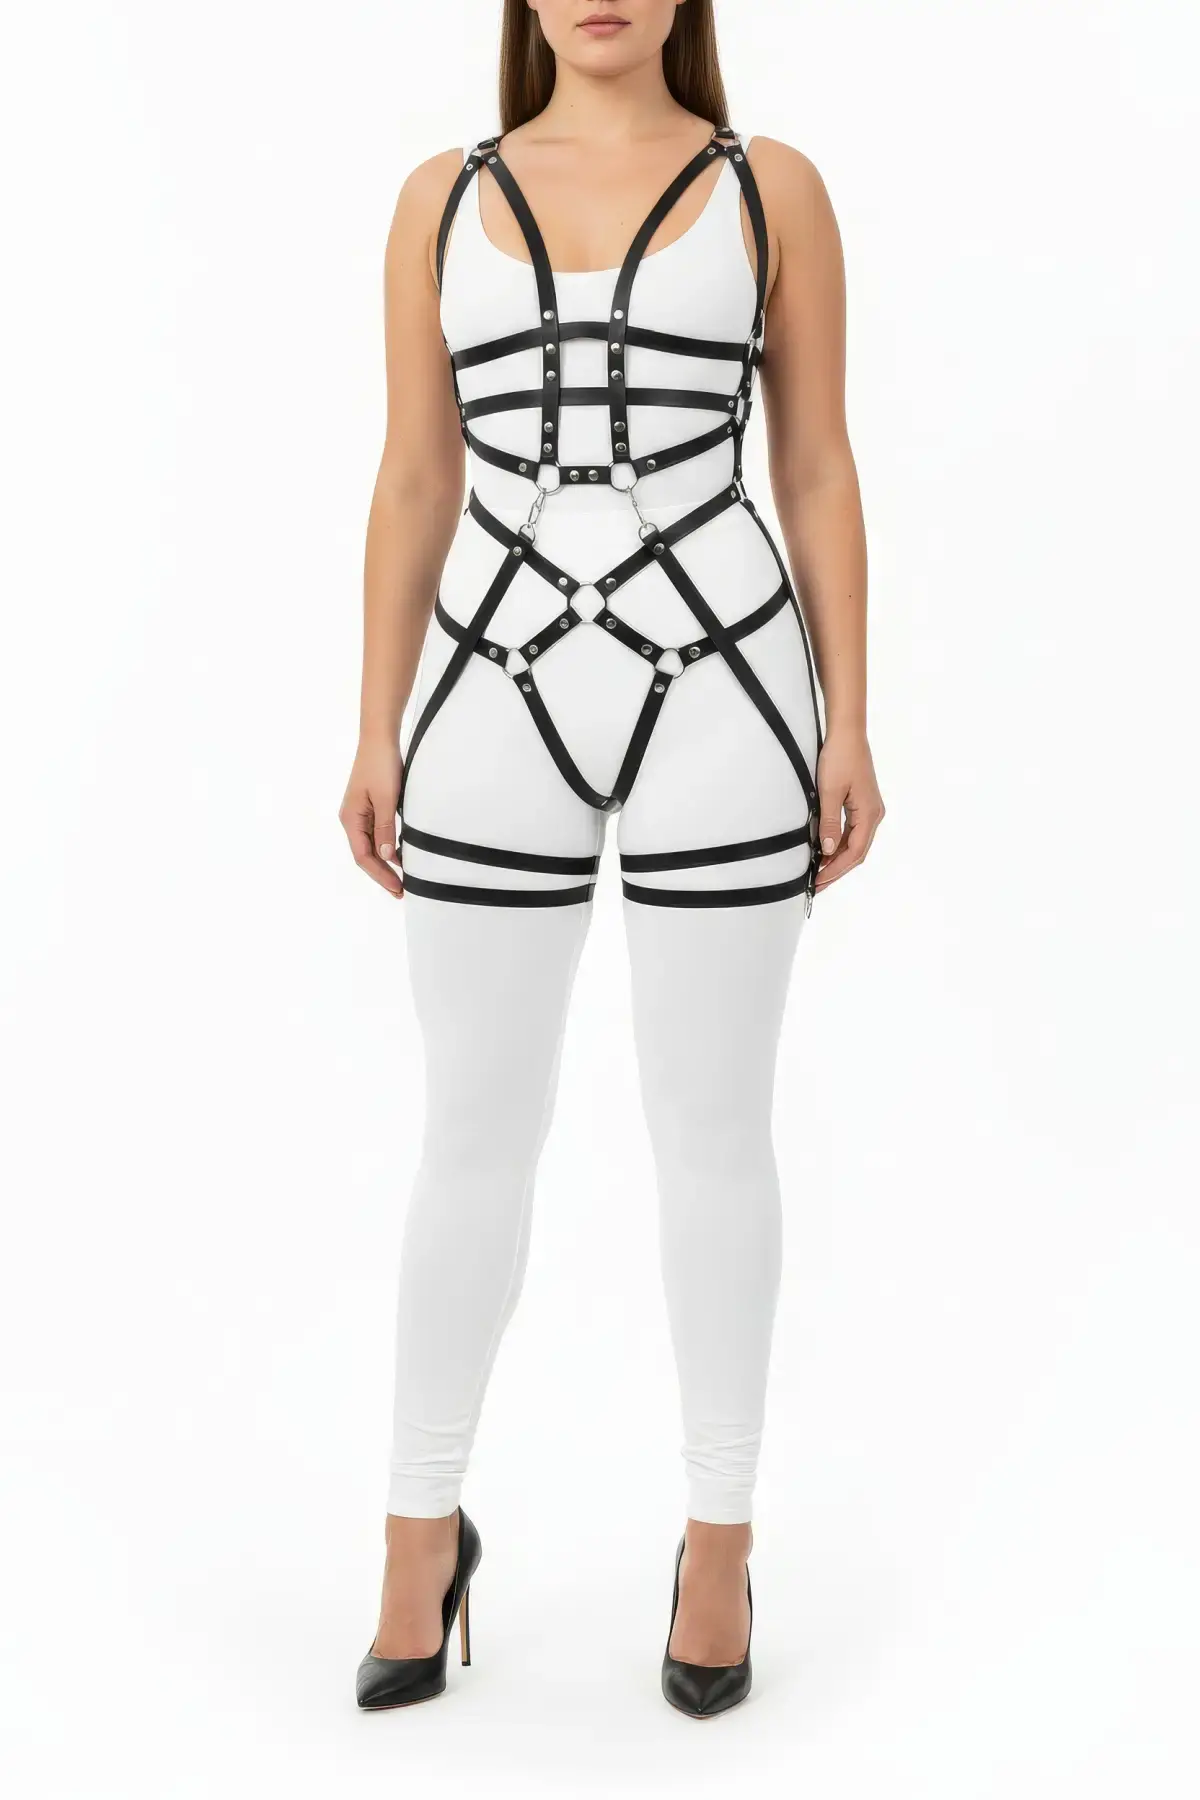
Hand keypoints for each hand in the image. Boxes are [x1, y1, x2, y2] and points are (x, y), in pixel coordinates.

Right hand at [339, 738, 403, 896]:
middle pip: (366, 854)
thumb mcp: (386, 799)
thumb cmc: (381, 765)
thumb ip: (385, 829)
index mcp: (350, 819)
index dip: (380, 875)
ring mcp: (360, 813)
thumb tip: (387, 856)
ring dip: (385, 862)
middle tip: (401, 890)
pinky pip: (376, 833)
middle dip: (382, 873)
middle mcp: (352, 819)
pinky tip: (399, 854)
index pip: (363, 857)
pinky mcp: (369, 806)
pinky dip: (387, 847)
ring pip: (371, 845)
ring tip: (401, 878)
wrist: (379, 738)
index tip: (397, 888)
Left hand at [813, 728, 884, 891]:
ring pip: (854, 842)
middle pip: (856, 852)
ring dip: (837, 857)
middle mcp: (874, 814)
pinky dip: (838, 843)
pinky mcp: (862, 803)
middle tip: (817, 883)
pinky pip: (851, 830)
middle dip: (836, 869)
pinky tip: (824, 849)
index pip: (854, 853)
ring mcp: (869, 809)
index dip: (836, 870)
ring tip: (818, 871)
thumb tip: (826, 850)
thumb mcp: (829, 792)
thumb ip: (828, 823)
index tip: (819, 881)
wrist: (847, 733)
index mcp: (869, 814)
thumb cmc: (840, 757)